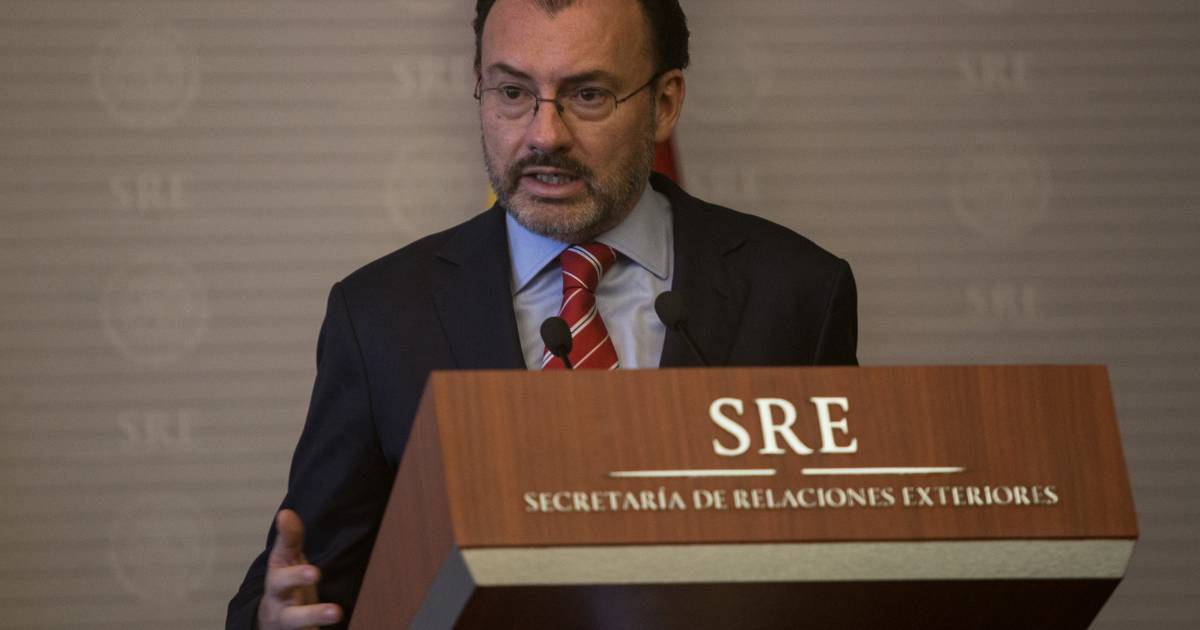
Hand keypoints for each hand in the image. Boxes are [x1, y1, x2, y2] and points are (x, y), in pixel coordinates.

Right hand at [256, 509, 343, 628]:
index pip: (283, 580)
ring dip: (318, 624)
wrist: (271, 620)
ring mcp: (291, 626)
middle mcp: (282, 610)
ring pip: (300, 629)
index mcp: (278, 586)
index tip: (315, 573)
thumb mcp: (285, 560)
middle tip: (335, 611)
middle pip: (293, 616)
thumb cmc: (284, 585)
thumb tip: (285, 513)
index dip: (297, 576)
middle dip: (312, 613)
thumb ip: (289, 539)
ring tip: (339, 618)